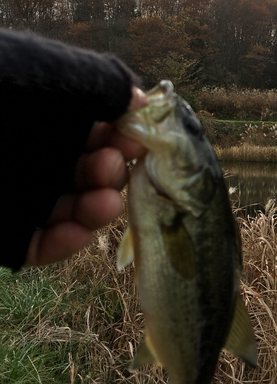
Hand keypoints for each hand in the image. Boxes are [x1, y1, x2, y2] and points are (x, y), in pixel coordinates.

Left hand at [25, 87, 147, 265]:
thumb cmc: (2, 90)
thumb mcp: (53, 75)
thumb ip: (102, 84)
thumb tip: (142, 99)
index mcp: (49, 124)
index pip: (95, 135)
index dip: (120, 138)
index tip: (137, 139)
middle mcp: (37, 162)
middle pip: (87, 176)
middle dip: (109, 173)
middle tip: (112, 165)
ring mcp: (23, 200)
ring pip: (71, 212)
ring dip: (96, 210)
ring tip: (107, 203)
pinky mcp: (9, 236)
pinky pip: (41, 246)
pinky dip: (64, 243)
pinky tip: (77, 233)